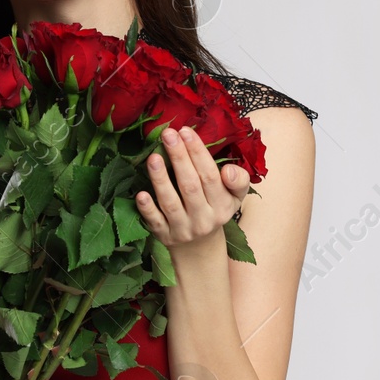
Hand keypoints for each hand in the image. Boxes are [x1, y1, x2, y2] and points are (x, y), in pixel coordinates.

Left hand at [136, 125, 250, 250]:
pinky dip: (148, 209)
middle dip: (179, 158)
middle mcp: (204, 218)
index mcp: (223, 205)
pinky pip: (155, 222)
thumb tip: (228, 170)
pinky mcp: (164, 236)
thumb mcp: (234, 197)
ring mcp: (183, 229)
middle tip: (168, 134)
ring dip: (161, 180)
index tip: (186, 131)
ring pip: (171, 203)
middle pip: (190, 186)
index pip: (210, 176)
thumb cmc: (215, 210)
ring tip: (153, 157)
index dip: (198, 153)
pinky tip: (140, 194)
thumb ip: (238, 180)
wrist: (199, 247)